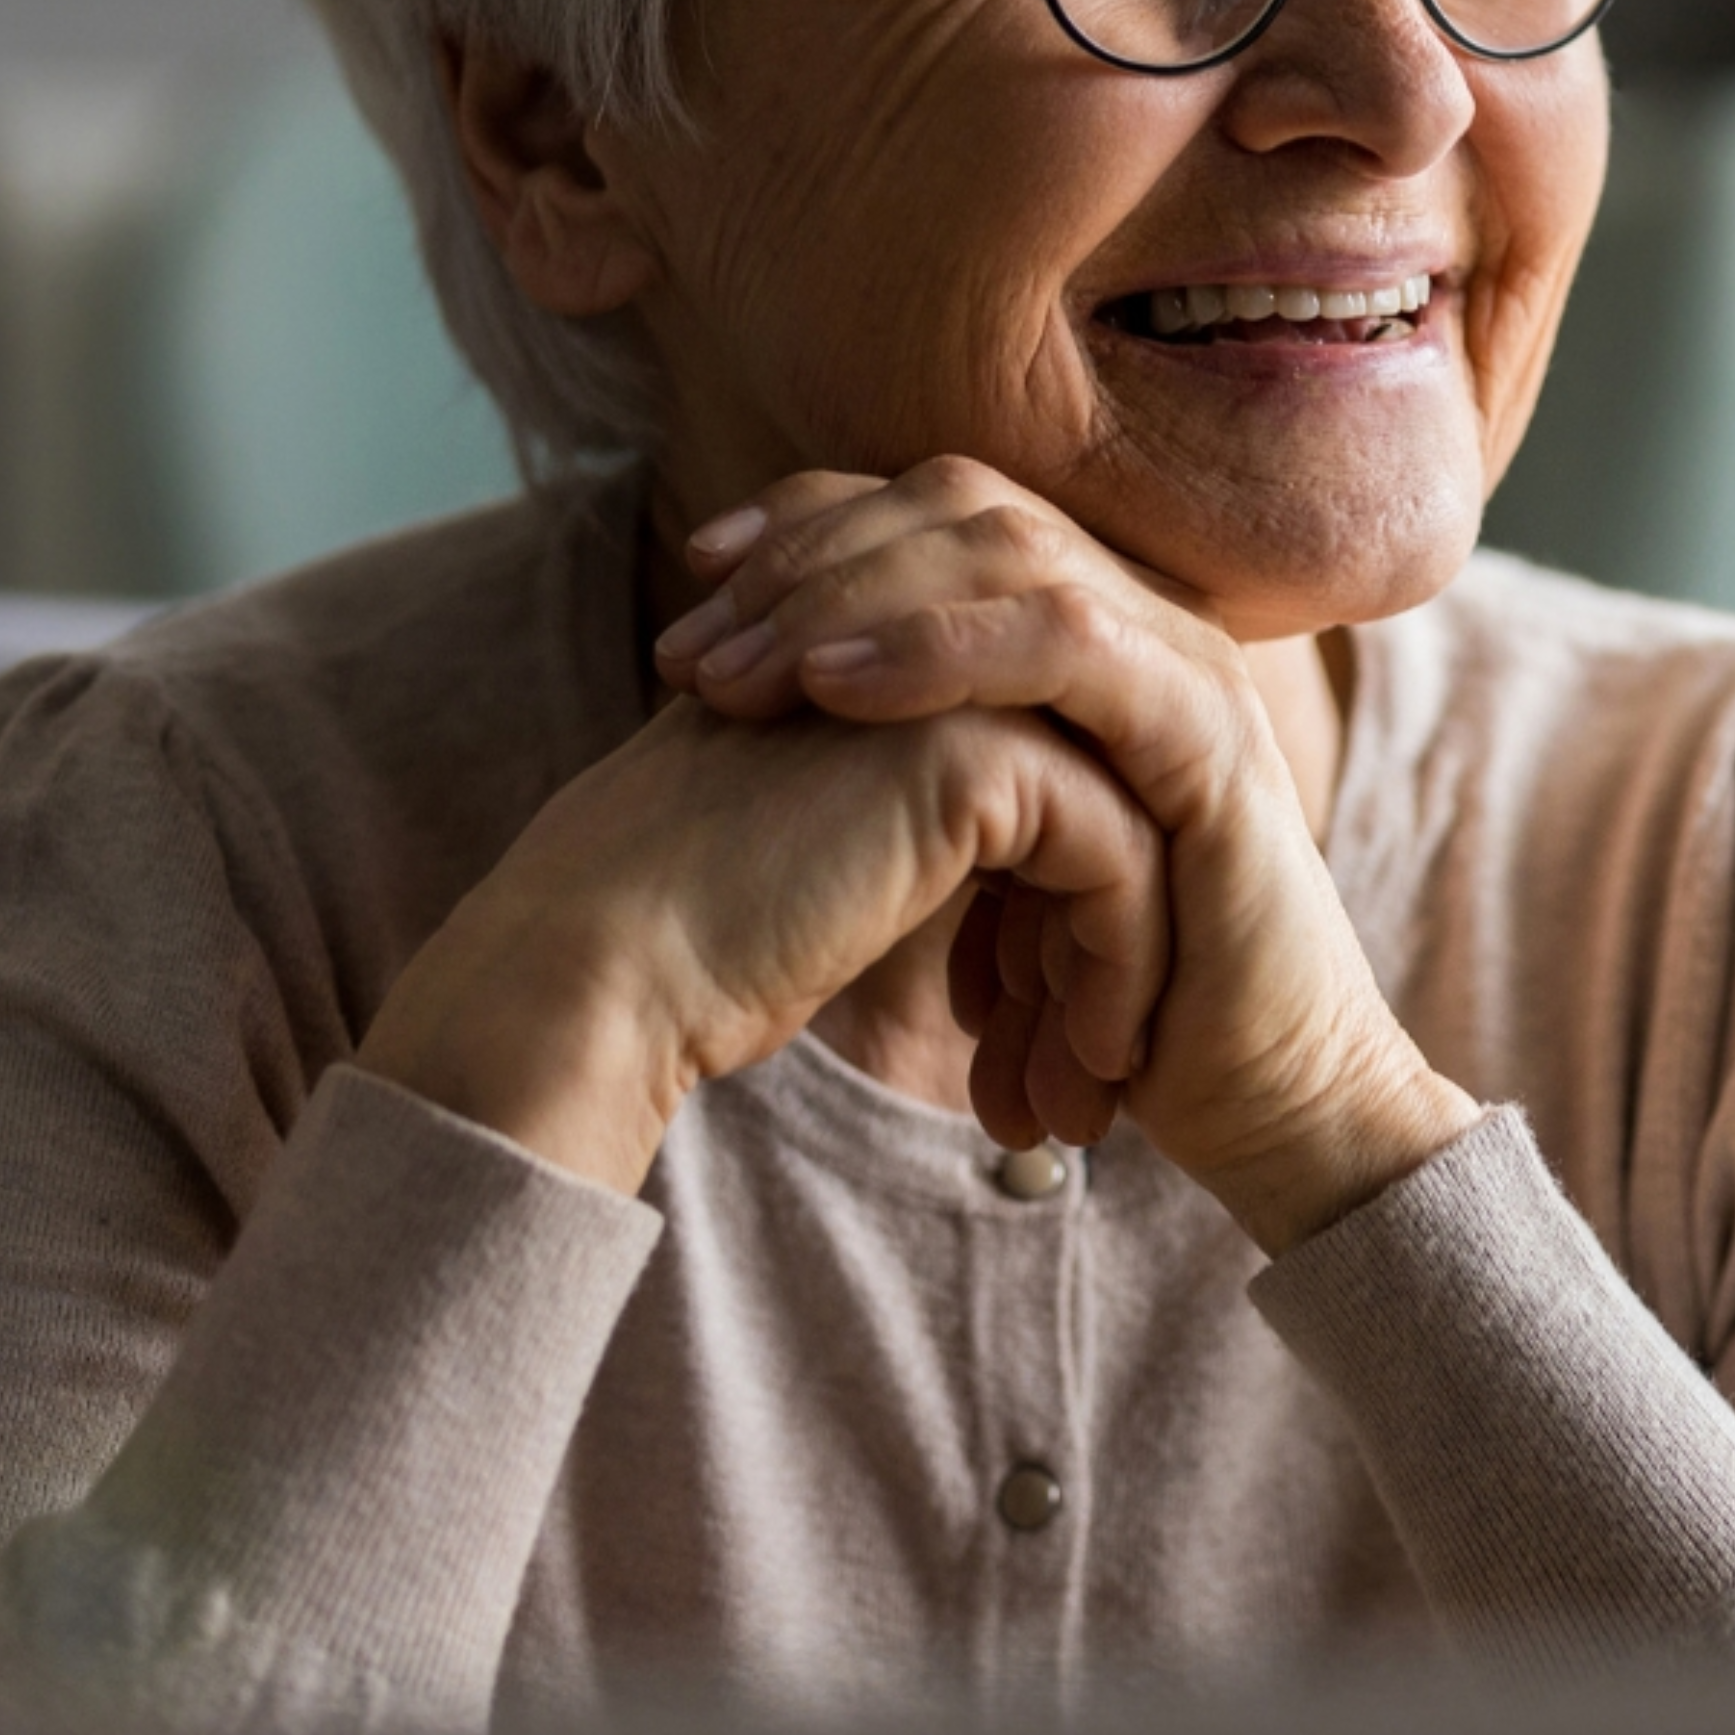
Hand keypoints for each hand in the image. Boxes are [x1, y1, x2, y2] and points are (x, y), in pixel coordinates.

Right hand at [356, 692, 1165, 1193]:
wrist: (604, 968)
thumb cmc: (694, 945)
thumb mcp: (839, 863)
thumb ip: (925, 837)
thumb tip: (1028, 921)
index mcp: (901, 654)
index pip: (1057, 771)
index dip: (1069, 913)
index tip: (1061, 1035)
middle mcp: (938, 645)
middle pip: (1105, 787)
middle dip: (1115, 940)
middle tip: (1098, 1074)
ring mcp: (960, 681)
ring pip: (1130, 817)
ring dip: (1128, 964)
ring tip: (1095, 1090)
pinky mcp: (979, 750)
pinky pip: (1115, 855)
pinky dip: (1121, 965)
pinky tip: (1095, 1062)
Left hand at [654, 460, 1480, 1252]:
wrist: (1265, 1116)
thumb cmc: (1117, 1015)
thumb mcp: (984, 882)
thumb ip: (913, 797)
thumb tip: (765, 758)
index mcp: (1087, 640)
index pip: (937, 515)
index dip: (811, 526)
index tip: (693, 586)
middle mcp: (1142, 624)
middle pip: (961, 505)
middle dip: (809, 562)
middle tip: (690, 655)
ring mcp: (1183, 668)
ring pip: (1009, 550)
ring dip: (853, 598)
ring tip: (743, 675)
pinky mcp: (1208, 735)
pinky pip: (1065, 642)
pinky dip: (941, 650)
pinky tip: (838, 689)